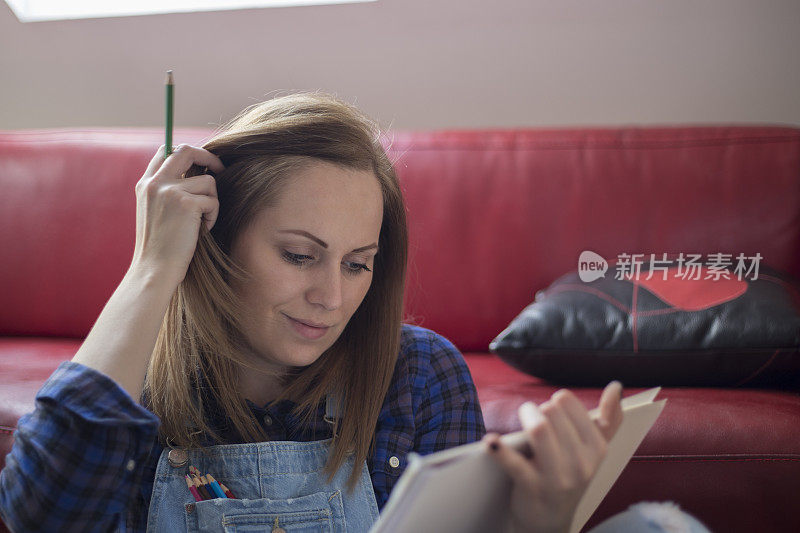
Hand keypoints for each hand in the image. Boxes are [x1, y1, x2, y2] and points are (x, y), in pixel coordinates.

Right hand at [130, 144, 224, 285]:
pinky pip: (212, 201)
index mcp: (145, 184)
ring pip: (208, 182)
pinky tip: (202, 231)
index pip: (165, 150)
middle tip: (221, 170)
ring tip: (202, 222)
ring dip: (212, 202)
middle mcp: (154, 182)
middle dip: (209, 158)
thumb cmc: (161, 247)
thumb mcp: (156, 212)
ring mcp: (168, 190)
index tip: (202, 163)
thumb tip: (198, 175)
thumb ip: (168, 192)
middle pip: (187, 151)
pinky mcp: (185, 203)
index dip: (187, 152)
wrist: (154, 270)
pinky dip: (212, 217)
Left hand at [483, 381, 623, 532]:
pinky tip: (491, 442)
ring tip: (521, 420)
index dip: (555, 401)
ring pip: (539, 430)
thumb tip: (616, 386)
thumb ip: (610, 419)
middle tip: (531, 416)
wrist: (550, 521)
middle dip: (536, 409)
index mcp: (596, 448)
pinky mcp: (532, 487)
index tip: (551, 411)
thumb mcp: (593, 451)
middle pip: (551, 413)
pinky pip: (514, 464)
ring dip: (525, 417)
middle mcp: (581, 463)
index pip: (569, 404)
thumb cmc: (570, 476)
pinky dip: (500, 450)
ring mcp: (557, 477)